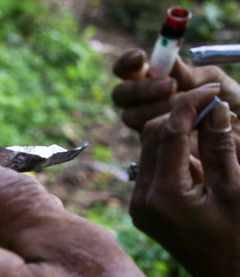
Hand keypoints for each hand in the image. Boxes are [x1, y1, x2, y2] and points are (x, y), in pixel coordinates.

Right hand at [111, 47, 239, 147]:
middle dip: (142, 88)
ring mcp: (147, 126)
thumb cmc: (231, 105)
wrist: (239, 135)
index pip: (128, 70)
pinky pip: (145, 136)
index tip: (141, 57)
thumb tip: (168, 64)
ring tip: (187, 107)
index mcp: (156, 81)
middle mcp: (146, 103)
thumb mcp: (213, 82)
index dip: (127, 62)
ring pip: (130, 116)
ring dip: (155, 108)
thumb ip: (189, 74)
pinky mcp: (153, 147)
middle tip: (170, 86)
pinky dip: (163, 127)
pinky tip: (188, 124)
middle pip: (120, 94)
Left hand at [129, 87, 239, 276]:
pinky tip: (207, 155)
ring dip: (182, 134)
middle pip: (153, 137)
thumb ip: (222, 147)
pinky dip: (180, 154)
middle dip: (183, 118)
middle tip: (217, 107)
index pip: (168, 133)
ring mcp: (142, 206)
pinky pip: (158, 168)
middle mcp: (142, 200)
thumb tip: (214, 108)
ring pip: (153, 150)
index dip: (191, 105)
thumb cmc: (238, 237)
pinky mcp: (148, 209)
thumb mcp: (235, 188)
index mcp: (162, 196)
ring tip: (217, 130)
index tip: (213, 89)